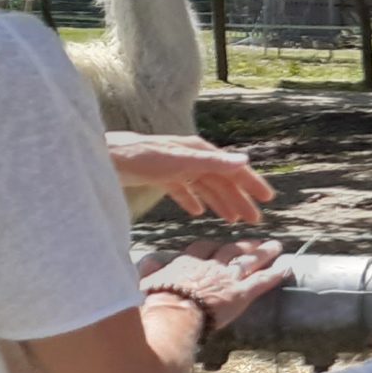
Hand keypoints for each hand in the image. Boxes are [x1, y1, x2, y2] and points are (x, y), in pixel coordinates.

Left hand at [107, 133, 273, 224]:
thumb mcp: (180, 160)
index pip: (234, 170)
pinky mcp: (159, 176)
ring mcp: (175, 167)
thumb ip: (212, 162)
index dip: (251, 184)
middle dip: (239, 200)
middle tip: (254, 220)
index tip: (267, 199)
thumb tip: (245, 161)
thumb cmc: (139, 157)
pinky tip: (197, 212)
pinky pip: (183, 190)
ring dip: (219, 202)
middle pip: (221, 181)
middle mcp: (191, 158)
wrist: (103, 157)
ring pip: (204, 187)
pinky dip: (192, 201)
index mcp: (200, 152)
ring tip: (232, 220)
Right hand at [139, 238, 291, 331]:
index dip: (212, 246)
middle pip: (230, 250)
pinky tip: (286, 268)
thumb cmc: (154, 302)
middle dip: (244, 245)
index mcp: (188, 262)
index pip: (202, 248)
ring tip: (276, 246)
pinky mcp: (241, 293)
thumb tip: (147, 263)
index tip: (217, 245)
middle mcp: (211, 266)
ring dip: (264, 253)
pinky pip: (262, 281)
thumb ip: (149, 270)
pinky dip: (275, 274)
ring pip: (250, 261)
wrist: (172, 313)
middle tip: (255, 241)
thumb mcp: (144, 282)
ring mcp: (228, 278)